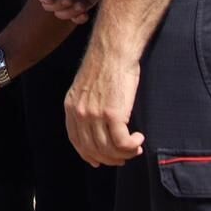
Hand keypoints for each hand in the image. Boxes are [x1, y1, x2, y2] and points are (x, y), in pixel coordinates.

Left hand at [64, 44, 144, 165]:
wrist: (113, 50)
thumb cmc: (106, 66)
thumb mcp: (86, 88)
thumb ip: (87, 106)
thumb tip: (97, 127)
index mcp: (71, 106)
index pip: (76, 141)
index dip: (89, 154)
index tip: (100, 160)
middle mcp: (79, 113)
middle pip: (93, 150)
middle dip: (111, 158)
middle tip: (125, 156)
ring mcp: (94, 114)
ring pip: (108, 149)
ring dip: (125, 154)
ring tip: (135, 147)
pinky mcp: (112, 113)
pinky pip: (122, 143)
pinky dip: (132, 146)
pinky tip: (139, 138)